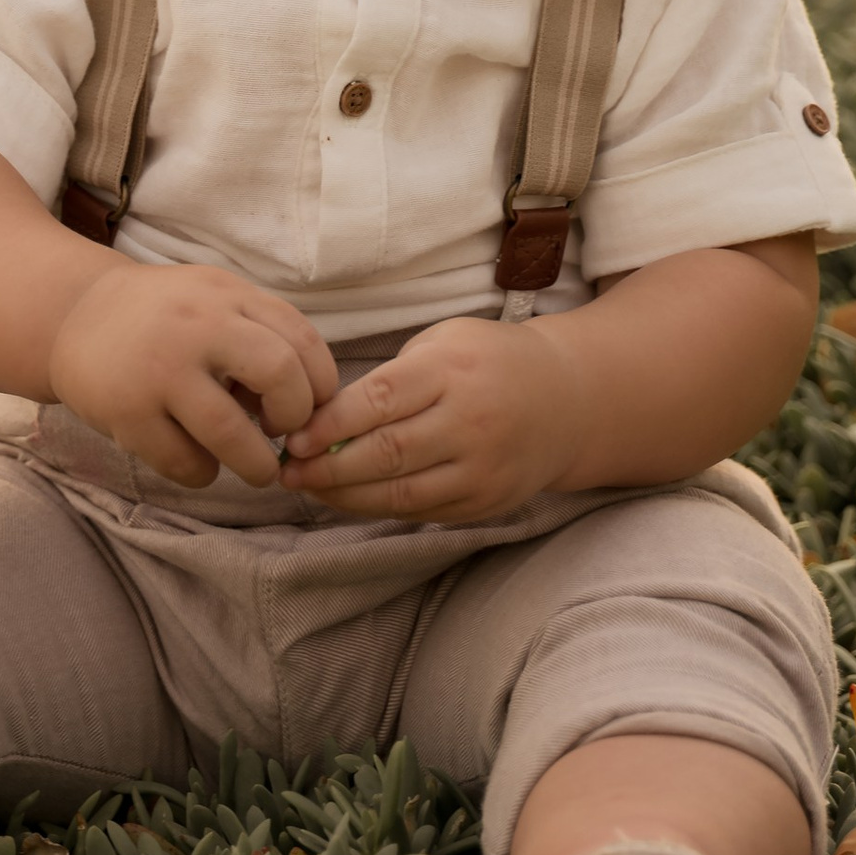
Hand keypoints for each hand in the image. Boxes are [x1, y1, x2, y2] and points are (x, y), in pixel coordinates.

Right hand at [49, 259, 339, 488]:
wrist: (72, 316)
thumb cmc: (163, 317)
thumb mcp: (213, 300)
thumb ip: (259, 334)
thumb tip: (308, 405)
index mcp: (227, 294)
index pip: (301, 338)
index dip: (320, 384)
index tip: (309, 407)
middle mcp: (197, 325)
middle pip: (279, 375)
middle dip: (296, 418)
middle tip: (282, 433)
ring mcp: (159, 370)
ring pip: (230, 433)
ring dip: (255, 464)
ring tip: (255, 469)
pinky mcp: (127, 412)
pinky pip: (184, 462)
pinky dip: (204, 473)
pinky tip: (199, 462)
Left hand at [279, 315, 578, 524]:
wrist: (568, 399)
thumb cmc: (487, 361)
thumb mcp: (443, 342)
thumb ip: (390, 377)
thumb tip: (324, 418)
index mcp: (452, 370)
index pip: (379, 401)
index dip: (330, 426)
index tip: (294, 436)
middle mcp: (470, 421)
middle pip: (385, 454)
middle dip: (327, 467)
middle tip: (288, 470)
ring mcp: (482, 468)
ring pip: (400, 494)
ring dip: (345, 496)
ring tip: (309, 488)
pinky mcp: (486, 501)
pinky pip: (422, 512)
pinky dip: (379, 508)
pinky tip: (349, 498)